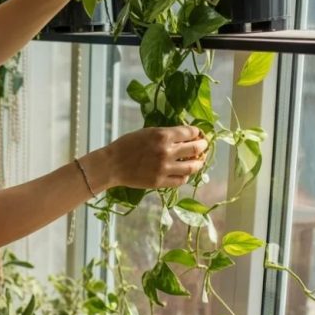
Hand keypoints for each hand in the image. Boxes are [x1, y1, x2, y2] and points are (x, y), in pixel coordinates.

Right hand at [92, 125, 207, 190]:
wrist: (111, 165)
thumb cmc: (126, 145)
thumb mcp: (147, 132)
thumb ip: (166, 134)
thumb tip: (183, 136)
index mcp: (163, 136)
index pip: (191, 133)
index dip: (197, 133)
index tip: (197, 135)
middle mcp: (167, 152)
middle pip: (196, 149)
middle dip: (203, 146)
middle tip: (203, 146)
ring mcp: (164, 168)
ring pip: (192, 167)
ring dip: (198, 163)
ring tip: (198, 161)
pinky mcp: (160, 182)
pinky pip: (180, 180)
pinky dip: (185, 176)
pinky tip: (183, 173)